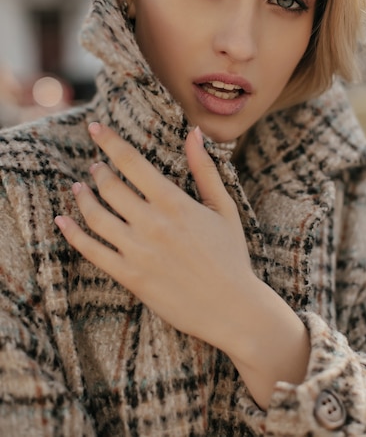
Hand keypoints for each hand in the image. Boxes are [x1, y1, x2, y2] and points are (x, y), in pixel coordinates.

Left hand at [55, 122, 254, 351]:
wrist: (232, 308)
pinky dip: (72, 234)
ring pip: (96, 216)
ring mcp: (138, 251)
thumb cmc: (231, 255)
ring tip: (79, 188)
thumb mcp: (224, 208)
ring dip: (82, 197)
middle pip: (109, 186)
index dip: (109, 141)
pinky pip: (92, 251)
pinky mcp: (130, 277)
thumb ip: (205, 169)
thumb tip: (194, 133)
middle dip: (98, 171)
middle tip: (95, 167)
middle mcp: (152, 223)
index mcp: (174, 202)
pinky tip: (62, 221)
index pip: (132, 162)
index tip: (95, 127)